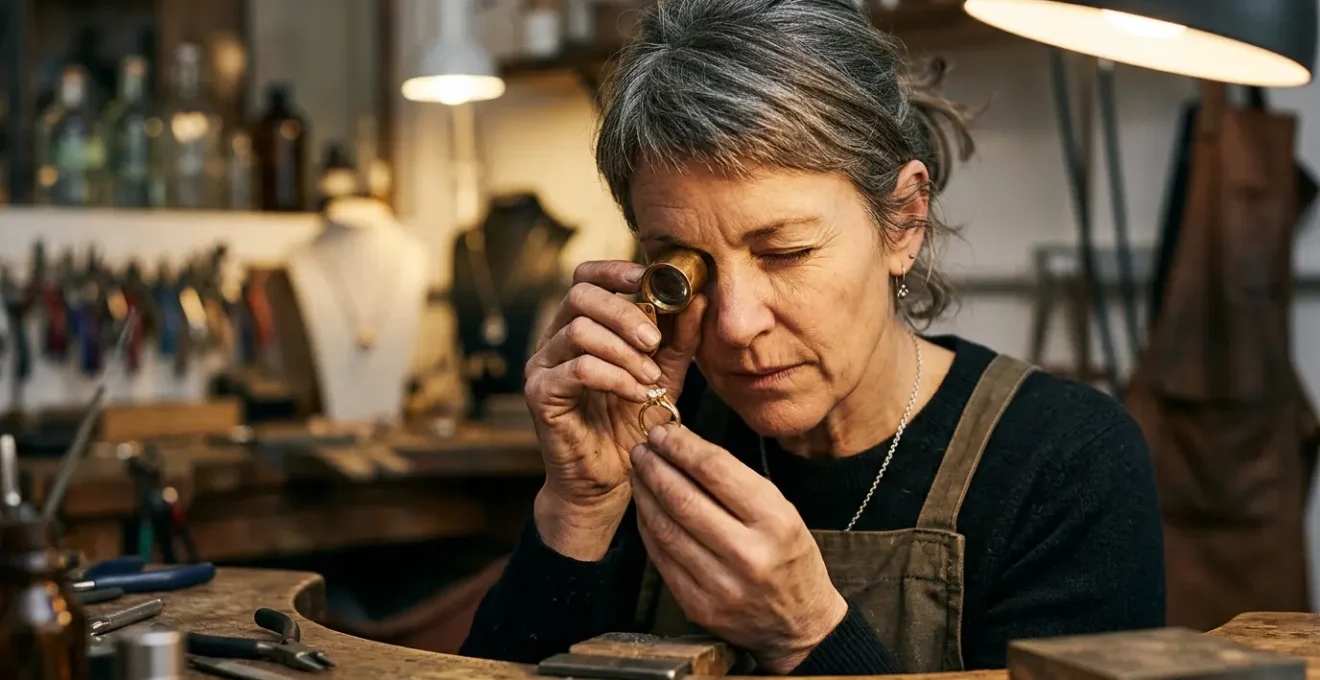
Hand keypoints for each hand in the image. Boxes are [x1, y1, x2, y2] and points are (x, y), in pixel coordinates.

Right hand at [526, 260, 706, 560]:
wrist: (610, 479)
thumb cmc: (631, 423)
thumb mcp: (666, 373)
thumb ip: (678, 336)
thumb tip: (700, 296)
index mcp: (580, 325)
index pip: (586, 276)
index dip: (616, 271)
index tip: (650, 281)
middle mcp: (554, 340)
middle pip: (579, 295)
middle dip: (624, 312)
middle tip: (654, 341)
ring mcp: (542, 366)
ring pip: (579, 331)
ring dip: (624, 350)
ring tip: (649, 376)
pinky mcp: (540, 394)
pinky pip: (578, 369)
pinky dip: (614, 376)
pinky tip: (635, 392)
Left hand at [630, 424, 847, 673]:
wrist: (799, 625)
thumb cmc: (790, 558)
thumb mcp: (783, 513)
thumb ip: (736, 484)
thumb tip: (684, 448)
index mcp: (775, 521)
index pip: (716, 471)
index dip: (682, 447)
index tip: (662, 432)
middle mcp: (747, 553)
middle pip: (683, 498)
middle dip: (655, 467)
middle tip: (641, 449)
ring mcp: (720, 584)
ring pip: (665, 527)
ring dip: (644, 494)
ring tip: (638, 473)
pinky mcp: (698, 605)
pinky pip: (661, 557)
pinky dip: (647, 527)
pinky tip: (644, 508)